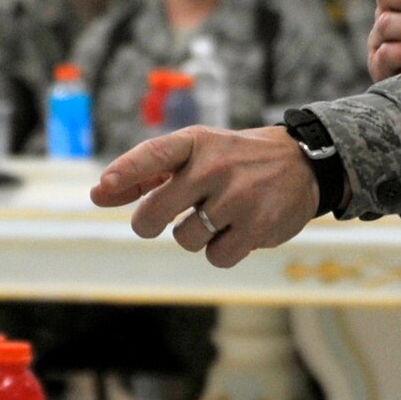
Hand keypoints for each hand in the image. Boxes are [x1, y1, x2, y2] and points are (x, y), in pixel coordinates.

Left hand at [91, 126, 318, 268]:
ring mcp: (238, 197)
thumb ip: (146, 174)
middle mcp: (216, 166)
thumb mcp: (194, 154)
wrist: (302, 163)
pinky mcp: (258, 226)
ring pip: (185, 239)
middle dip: (147, 223)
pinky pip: (216, 257)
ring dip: (194, 235)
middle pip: (156, 212)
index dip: (126, 173)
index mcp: (196, 143)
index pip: (154, 155)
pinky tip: (236, 231)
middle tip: (157, 221)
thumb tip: (98, 195)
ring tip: (216, 217)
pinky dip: (220, 251)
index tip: (103, 187)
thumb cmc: (232, 161)